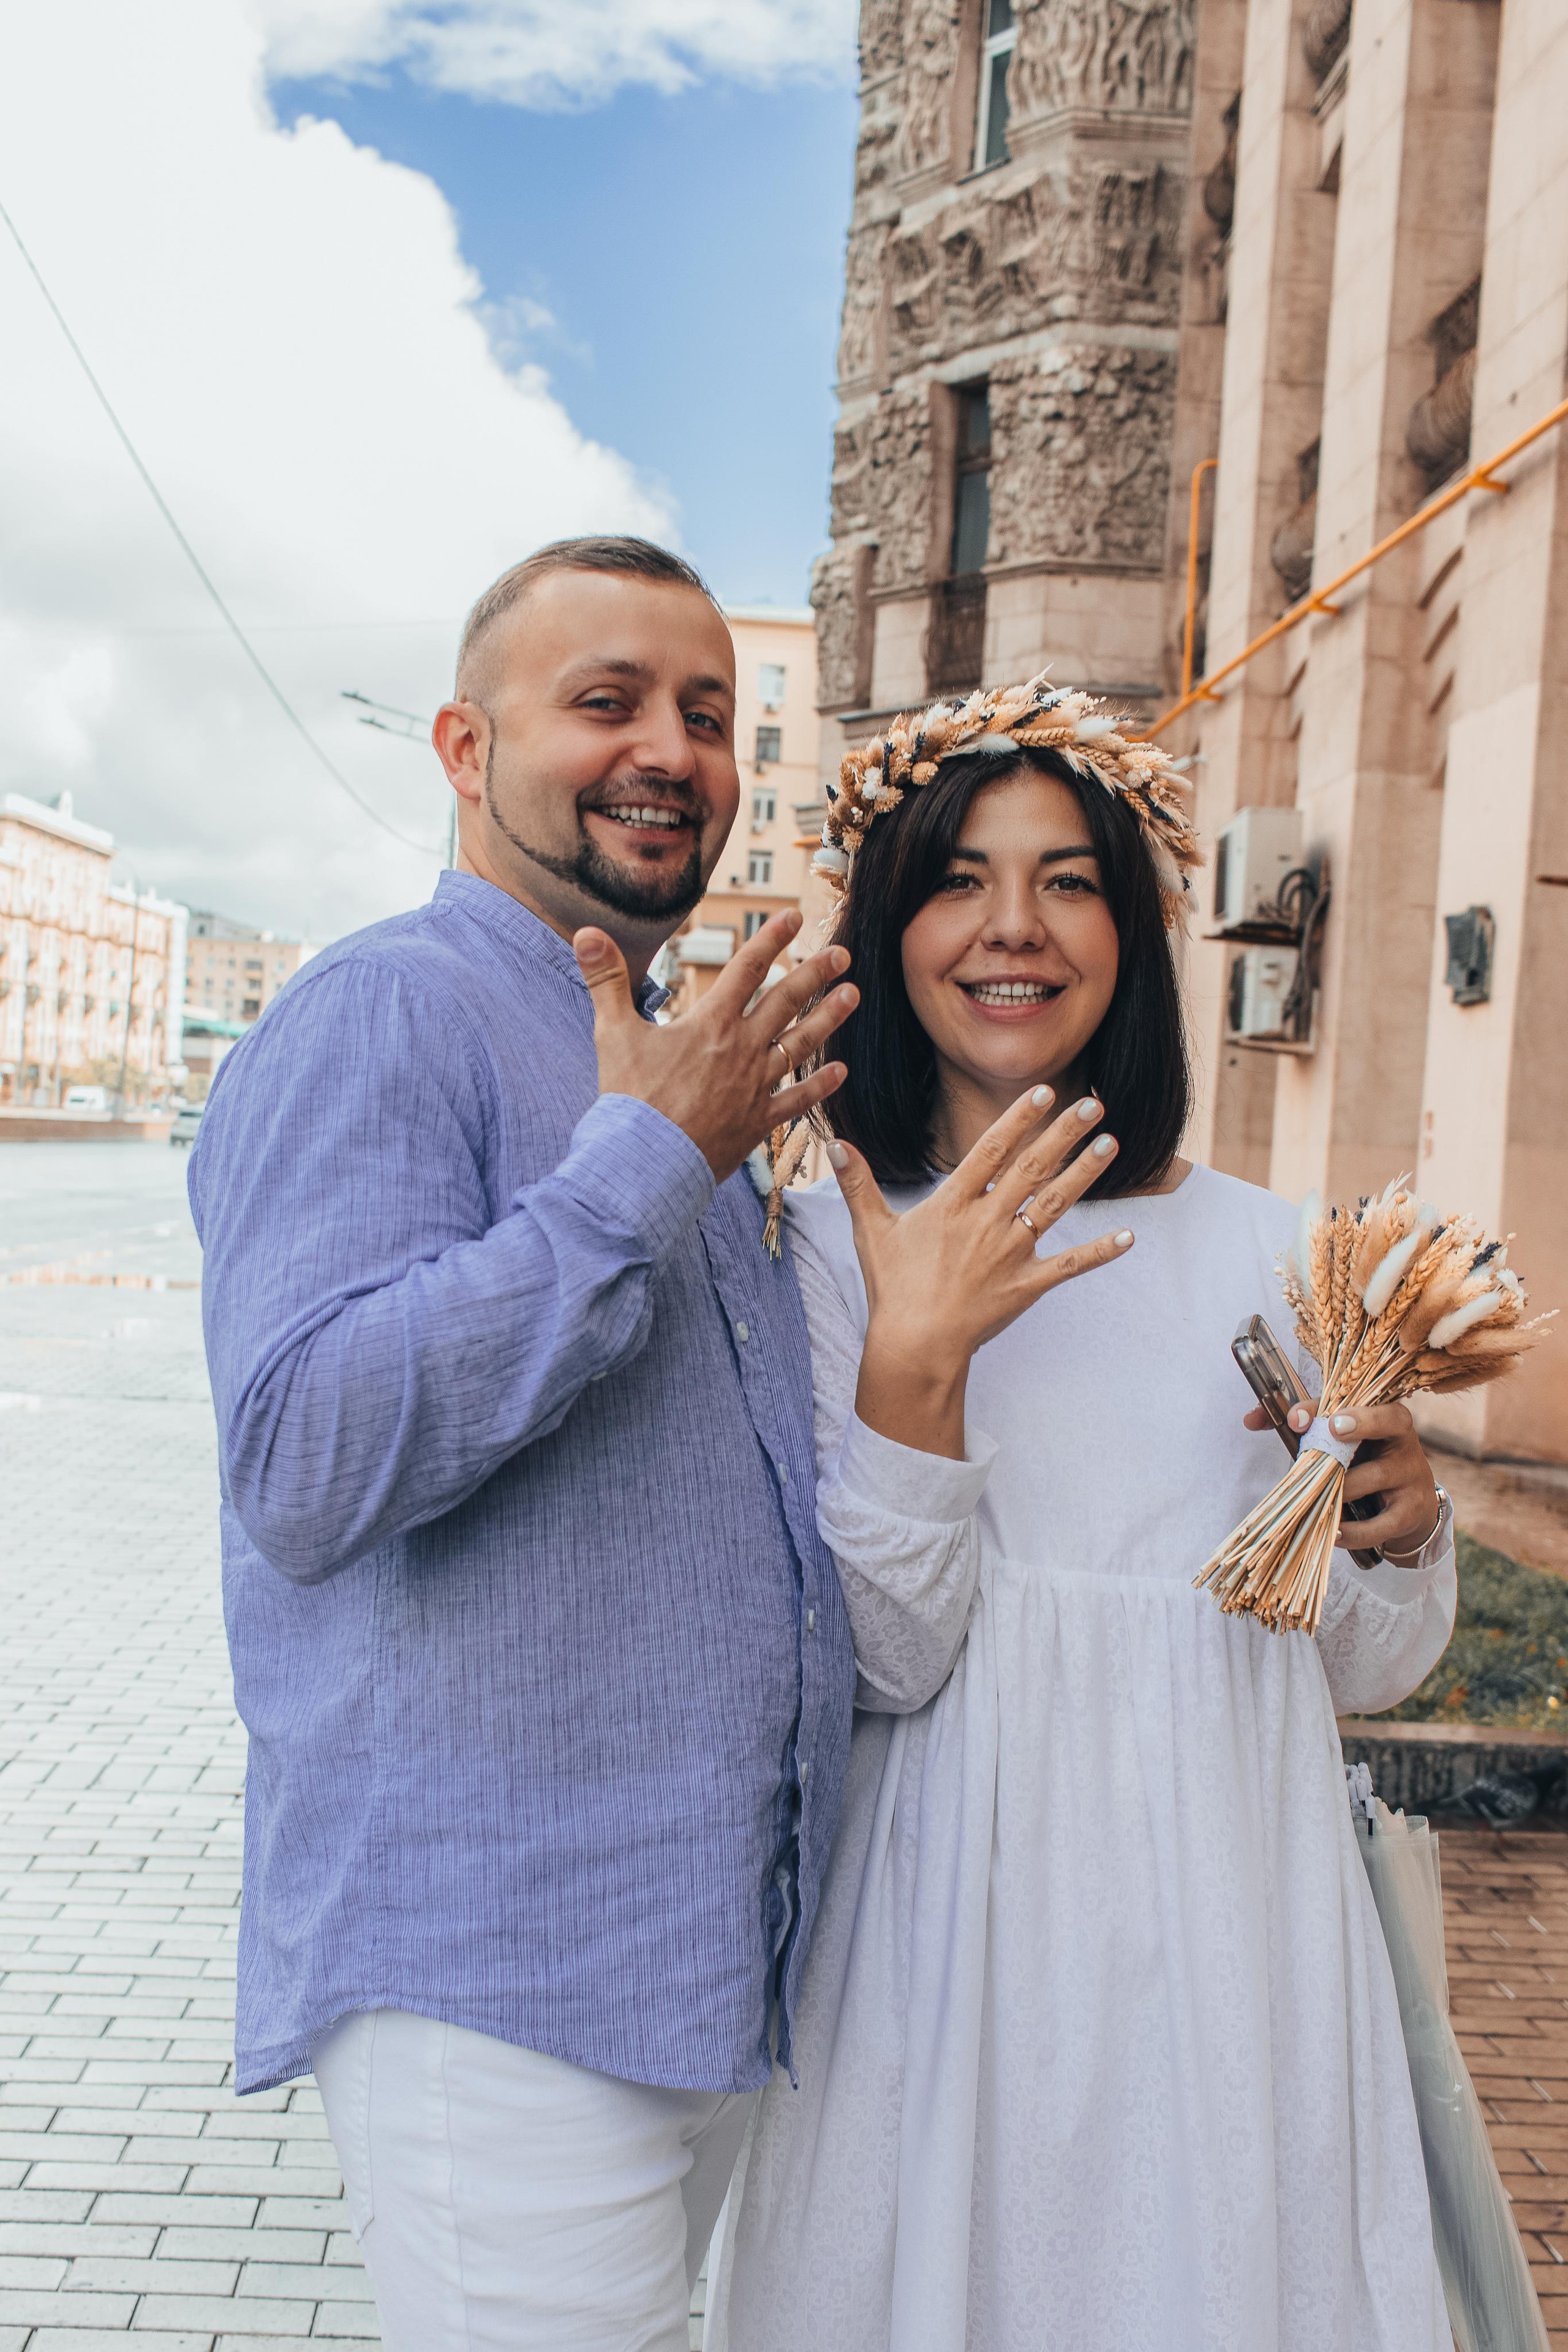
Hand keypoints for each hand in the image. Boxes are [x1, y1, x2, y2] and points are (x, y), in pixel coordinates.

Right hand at [573, 909, 856, 1184]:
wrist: (645, 1164)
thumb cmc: (628, 1099)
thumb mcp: (612, 1032)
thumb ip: (605, 979)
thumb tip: (585, 932)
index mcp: (710, 1023)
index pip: (746, 969)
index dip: (770, 939)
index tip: (793, 916)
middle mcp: (741, 1049)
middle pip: (785, 1001)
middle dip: (815, 973)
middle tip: (843, 952)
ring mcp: (755, 1086)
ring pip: (800, 1043)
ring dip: (829, 1017)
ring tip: (853, 995)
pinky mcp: (758, 1122)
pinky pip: (797, 1100)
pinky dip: (820, 1085)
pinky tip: (841, 1072)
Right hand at [834, 1085, 1134, 1459]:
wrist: (914, 1346)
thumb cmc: (893, 1289)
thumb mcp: (871, 1232)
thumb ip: (858, 1183)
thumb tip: (837, 1142)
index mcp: (952, 1205)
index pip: (991, 1150)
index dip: (1019, 1119)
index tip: (1045, 1092)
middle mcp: (986, 1222)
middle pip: (1031, 1169)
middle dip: (1064, 1134)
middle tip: (1093, 1105)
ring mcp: (1010, 1254)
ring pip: (1054, 1205)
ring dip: (1084, 1174)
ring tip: (1111, 1145)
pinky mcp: (1027, 1285)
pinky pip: (1069, 1265)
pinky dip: (1099, 1252)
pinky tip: (1127, 1238)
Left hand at [1242, 1398, 1442, 1555]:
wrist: (1408, 1505)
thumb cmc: (1365, 1462)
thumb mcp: (1339, 1441)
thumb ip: (1299, 1426)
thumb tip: (1250, 1419)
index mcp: (1385, 1415)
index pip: (1365, 1401)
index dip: (1331, 1407)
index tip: (1298, 1419)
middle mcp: (1404, 1440)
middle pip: (1383, 1425)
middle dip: (1352, 1430)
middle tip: (1325, 1438)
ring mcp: (1411, 1475)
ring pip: (1372, 1477)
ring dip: (1339, 1489)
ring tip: (1314, 1498)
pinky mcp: (1411, 1512)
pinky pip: (1380, 1524)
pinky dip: (1353, 1532)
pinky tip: (1332, 1532)